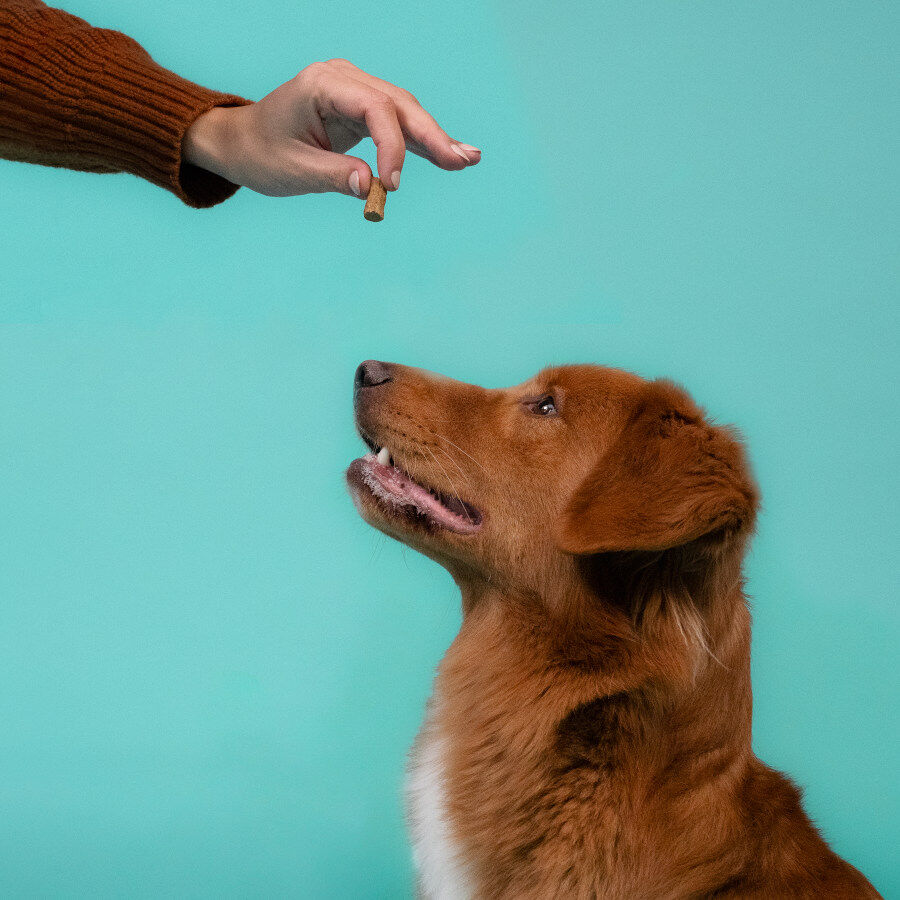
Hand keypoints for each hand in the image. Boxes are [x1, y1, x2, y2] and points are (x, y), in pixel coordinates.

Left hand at [182, 58, 480, 197]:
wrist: (243, 143)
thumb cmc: (262, 154)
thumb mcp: (292, 171)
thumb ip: (333, 176)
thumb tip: (369, 188)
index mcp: (322, 84)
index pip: (373, 108)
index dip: (391, 146)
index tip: (392, 185)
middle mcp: (343, 79)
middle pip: (398, 105)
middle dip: (432, 136)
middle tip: (463, 161)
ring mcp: (355, 92)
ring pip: (404, 113)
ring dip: (435, 139)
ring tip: (468, 160)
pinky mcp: (361, 111)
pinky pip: (396, 126)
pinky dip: (421, 144)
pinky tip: (451, 156)